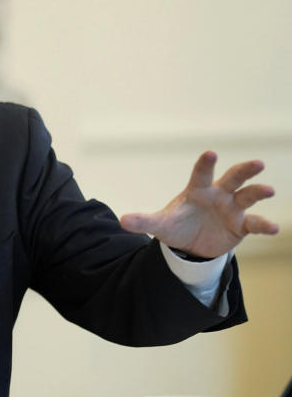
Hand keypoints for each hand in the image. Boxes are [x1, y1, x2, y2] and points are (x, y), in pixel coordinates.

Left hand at [120, 151, 278, 257]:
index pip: (202, 173)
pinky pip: (255, 223)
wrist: (191, 244)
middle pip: (234, 178)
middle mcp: (219, 194)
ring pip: (248, 196)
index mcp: (197, 190)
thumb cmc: (177, 225)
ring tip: (269, 190)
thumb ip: (144, 221)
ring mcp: (232, 208)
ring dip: (258, 192)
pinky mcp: (242, 225)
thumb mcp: (160, 225)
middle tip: (258, 163)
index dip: (206, 164)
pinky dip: (264, 225)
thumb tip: (122, 221)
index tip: (211, 153)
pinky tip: (274, 228)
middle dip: (245, 170)